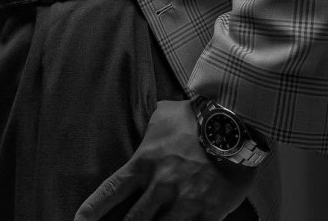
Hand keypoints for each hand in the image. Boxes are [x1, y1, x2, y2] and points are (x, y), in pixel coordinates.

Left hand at [73, 99, 257, 220]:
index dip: (93, 210)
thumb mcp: (162, 116)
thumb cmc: (196, 117)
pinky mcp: (209, 214)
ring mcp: (185, 203)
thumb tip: (142, 134)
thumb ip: (148, 131)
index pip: (111, 191)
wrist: (234, 124)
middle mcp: (160, 186)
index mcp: (144, 162)